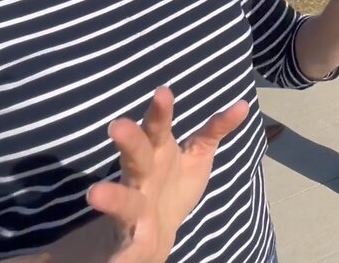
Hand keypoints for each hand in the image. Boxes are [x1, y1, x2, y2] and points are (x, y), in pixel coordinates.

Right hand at [87, 88, 248, 262]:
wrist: (153, 232)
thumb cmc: (173, 183)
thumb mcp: (197, 155)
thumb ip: (215, 130)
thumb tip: (242, 105)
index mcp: (158, 153)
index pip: (158, 127)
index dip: (161, 111)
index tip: (164, 91)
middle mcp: (141, 177)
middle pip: (135, 156)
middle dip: (129, 141)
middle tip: (118, 126)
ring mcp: (134, 209)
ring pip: (122, 201)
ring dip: (110, 197)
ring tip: (95, 194)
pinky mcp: (133, 241)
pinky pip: (126, 251)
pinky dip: (119, 259)